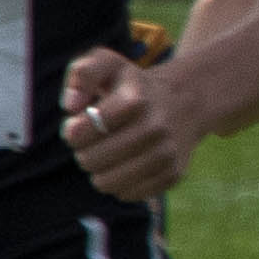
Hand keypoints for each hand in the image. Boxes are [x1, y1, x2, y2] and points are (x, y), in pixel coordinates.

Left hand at [59, 42, 209, 200]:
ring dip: (99, 171)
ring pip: (106, 183)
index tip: (80, 123)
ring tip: (107, 155)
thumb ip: (82, 74)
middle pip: (90, 160)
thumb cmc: (133, 85)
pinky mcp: (173, 175)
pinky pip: (127, 194)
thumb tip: (71, 105)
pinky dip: (120, 183)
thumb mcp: (108, 64)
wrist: (187, 100)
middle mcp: (155, 128)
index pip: (79, 132)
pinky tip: (126, 164)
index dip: (72, 131)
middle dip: (84, 152)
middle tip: (94, 141)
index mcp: (135, 99)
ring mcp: (166, 154)